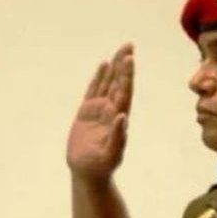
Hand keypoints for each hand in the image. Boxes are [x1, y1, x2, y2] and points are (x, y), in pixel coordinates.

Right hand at [66, 43, 133, 181]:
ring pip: (108, 83)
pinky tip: (103, 65)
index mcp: (118, 118)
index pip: (124, 92)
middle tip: (129, 45)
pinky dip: (98, 78)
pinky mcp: (86, 113)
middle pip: (119, 82)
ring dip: (114, 67)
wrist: (88, 172)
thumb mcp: (111, 154)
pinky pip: (94, 91)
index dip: (127, 75)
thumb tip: (123, 116)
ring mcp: (99, 110)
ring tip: (121, 50)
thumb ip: (118, 136)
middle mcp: (111, 110)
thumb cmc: (101, 166)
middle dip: (124, 64)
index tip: (130, 59)